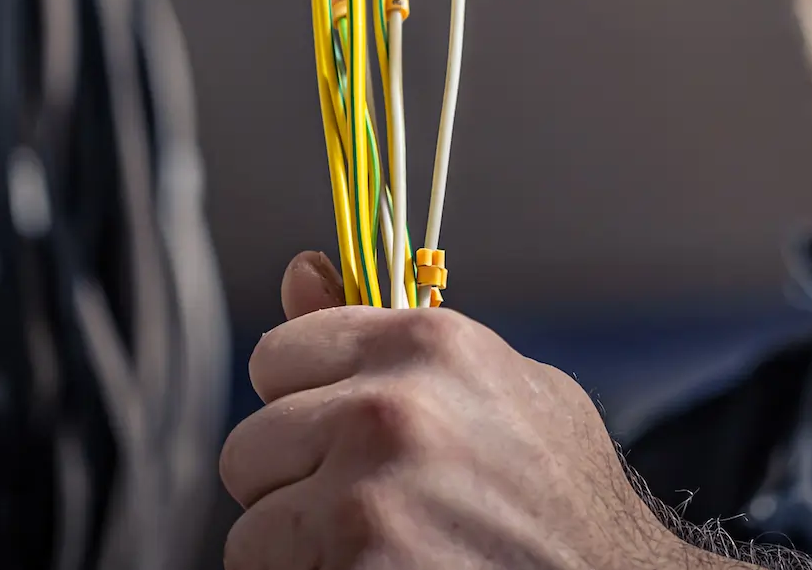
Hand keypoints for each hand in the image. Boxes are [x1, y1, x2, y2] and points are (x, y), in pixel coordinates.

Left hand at [219, 252, 703, 568]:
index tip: (342, 441)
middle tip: (371, 517)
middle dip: (293, 488)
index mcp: (424, 344)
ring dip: (298, 555)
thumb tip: (298, 270)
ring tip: (381, 556)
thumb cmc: (562, 496)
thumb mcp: (494, 386)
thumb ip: (386, 334)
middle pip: (249, 450)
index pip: (275, 359)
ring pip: (251, 531)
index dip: (304, 406)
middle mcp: (389, 411)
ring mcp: (366, 502)